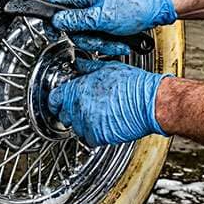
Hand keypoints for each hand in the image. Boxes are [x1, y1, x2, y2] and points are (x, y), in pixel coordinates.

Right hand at [47, 0, 176, 54]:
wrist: (157, 7)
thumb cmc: (135, 6)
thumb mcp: (102, 17)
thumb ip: (76, 20)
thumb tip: (57, 21)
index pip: (56, 2)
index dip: (53, 20)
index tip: (56, 33)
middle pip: (71, 23)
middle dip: (86, 37)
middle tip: (98, 39)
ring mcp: (97, 7)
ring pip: (86, 31)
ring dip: (100, 41)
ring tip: (114, 41)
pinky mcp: (106, 16)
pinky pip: (98, 32)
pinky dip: (108, 40)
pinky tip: (118, 40)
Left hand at [48, 58, 171, 145]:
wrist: (150, 103)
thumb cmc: (133, 85)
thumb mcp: (107, 68)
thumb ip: (88, 67)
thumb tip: (78, 64)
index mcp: (77, 88)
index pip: (54, 98)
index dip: (56, 100)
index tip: (59, 102)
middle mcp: (78, 106)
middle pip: (63, 115)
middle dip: (70, 112)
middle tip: (84, 108)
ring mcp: (86, 123)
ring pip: (75, 128)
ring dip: (83, 124)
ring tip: (99, 116)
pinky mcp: (97, 136)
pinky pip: (88, 139)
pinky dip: (94, 136)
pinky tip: (104, 126)